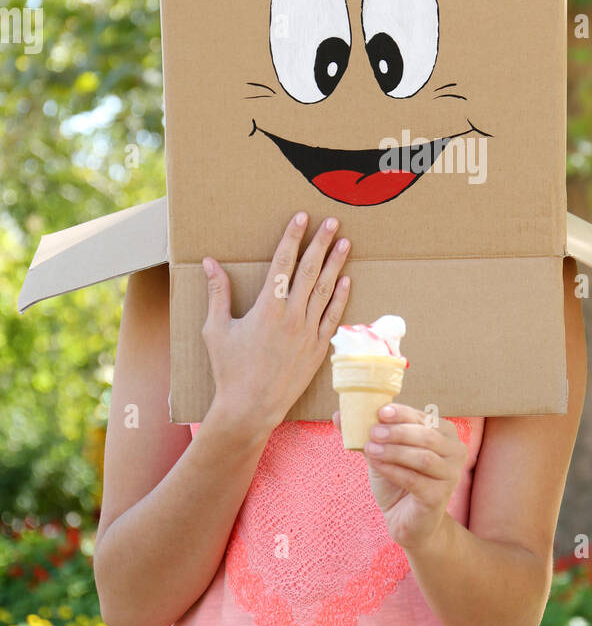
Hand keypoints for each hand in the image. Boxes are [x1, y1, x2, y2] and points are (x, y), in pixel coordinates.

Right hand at [202, 212, 350, 439]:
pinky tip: (346, 280)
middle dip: (321, 243)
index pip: (283, 263)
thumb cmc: (229, 369)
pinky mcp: (319, 349)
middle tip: (332, 221)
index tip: (301, 217)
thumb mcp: (216, 329)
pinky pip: (333, 317)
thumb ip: (218, 292)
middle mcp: (292, 316)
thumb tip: (209, 262)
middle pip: (310, 271)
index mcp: (267, 308)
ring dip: (336, 264)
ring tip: (345, 242)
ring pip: (326, 290)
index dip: (292, 237)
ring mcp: (308, 333)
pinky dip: (341, 297)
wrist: (250, 408)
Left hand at [333, 402, 467, 551]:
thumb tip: (337, 415)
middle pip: (427, 436)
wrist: (406, 519)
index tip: (381, 412)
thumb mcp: (382, 452)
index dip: (403, 413)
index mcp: (446, 434)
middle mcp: (455, 453)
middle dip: (397, 432)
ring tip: (370, 449)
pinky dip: (393, 470)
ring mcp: (450, 476)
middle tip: (373, 432)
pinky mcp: (439, 497)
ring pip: (422, 457)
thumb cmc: (398, 480)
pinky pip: (415, 480)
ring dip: (394, 451)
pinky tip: (377, 465)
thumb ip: (366, 434)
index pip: (426, 418)